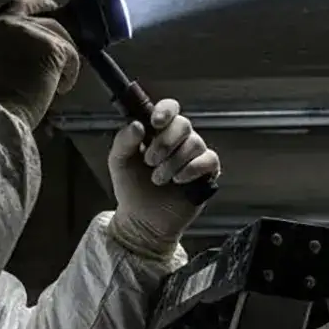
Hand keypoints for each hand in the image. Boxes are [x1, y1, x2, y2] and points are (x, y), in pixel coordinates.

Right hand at [0, 0, 79, 124]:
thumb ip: (9, 48)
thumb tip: (35, 51)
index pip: (20, 4)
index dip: (38, 5)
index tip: (50, 8)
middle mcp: (11, 24)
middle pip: (47, 21)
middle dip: (60, 36)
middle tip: (67, 50)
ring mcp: (32, 33)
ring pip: (62, 38)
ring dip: (63, 60)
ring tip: (55, 84)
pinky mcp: (52, 47)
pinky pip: (71, 56)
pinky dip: (70, 74)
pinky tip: (59, 90)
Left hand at [106, 100, 219, 260]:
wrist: (142, 220)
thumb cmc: (132, 188)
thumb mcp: (119, 162)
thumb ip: (124, 140)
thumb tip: (138, 124)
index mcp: (158, 131)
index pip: (170, 108)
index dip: (166, 111)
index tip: (155, 122)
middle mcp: (179, 140)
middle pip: (183, 124)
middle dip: (165, 142)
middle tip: (150, 161)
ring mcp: (194, 155)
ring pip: (195, 143)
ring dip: (173, 162)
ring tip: (158, 179)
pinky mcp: (206, 173)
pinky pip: (209, 160)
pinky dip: (192, 169)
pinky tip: (178, 180)